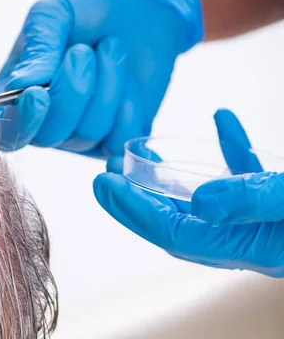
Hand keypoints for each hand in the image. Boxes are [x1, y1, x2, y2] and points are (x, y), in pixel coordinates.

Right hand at [0, 0, 202, 155]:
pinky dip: (129, 111)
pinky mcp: (117, 134)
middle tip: (83, 51)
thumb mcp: (53, 12)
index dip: (20, 123)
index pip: (6, 132)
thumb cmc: (85, 3)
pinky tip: (130, 83)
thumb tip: (21, 87)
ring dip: (106, 87)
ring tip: (111, 49)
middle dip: (71, 92)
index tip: (38, 95)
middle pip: (48, 136)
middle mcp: (45, 121)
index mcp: (16, 94)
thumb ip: (37, 48)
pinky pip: (119, 142)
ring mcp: (82, 133)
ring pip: (88, 133)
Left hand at [94, 109, 283, 276]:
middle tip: (104, 176)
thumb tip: (199, 202)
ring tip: (137, 159)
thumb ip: (249, 200)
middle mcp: (250, 240)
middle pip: (176, 224)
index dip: (133, 208)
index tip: (105, 183)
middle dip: (135, 201)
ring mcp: (263, 223)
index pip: (172, 232)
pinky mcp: (281, 202)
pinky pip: (244, 175)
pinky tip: (223, 121)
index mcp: (249, 247)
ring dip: (167, 181)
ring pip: (203, 204)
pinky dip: (230, 150)